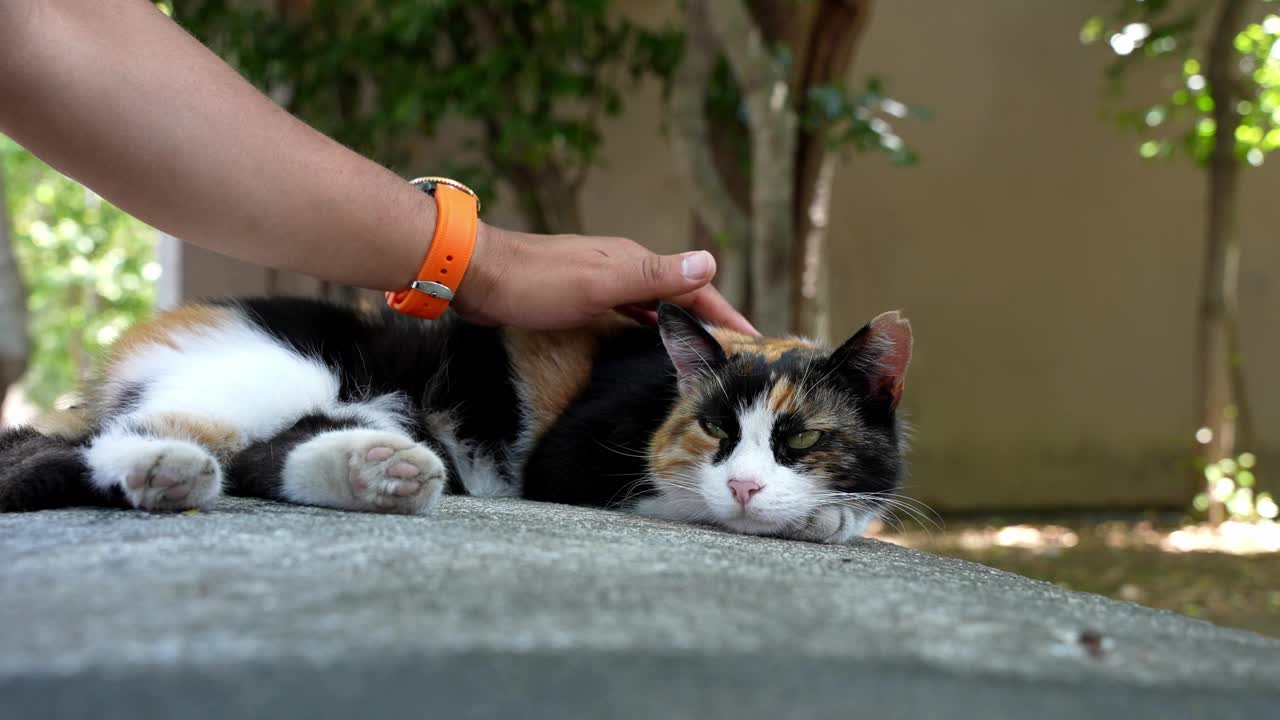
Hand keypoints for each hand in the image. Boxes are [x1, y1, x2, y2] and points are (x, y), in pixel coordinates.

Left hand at [453, 223, 756, 334]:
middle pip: (678, 295)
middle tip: (732, 355)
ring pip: (653, 305)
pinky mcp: (579, 296)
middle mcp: (623, 267)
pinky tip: (645, 343)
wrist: (476, 275)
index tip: (753, 341)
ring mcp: (600, 280)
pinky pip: (628, 313)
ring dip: (678, 325)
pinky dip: (647, 327)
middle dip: (707, 321)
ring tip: (699, 354)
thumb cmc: (535, 282)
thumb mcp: (600, 282)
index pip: (695, 287)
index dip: (725, 314)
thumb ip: (654, 276)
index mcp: (634, 261)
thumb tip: (709, 261)